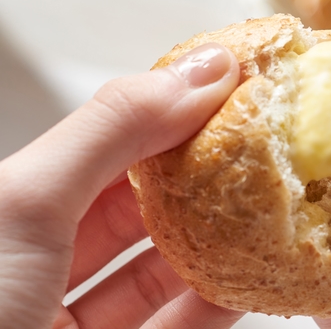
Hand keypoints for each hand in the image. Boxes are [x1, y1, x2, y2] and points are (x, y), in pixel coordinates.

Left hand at [0, 43, 245, 328]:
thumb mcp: (26, 203)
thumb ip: (116, 128)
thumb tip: (203, 69)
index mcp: (10, 210)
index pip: (103, 143)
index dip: (167, 111)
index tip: (232, 87)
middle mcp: (36, 264)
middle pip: (137, 205)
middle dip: (200, 174)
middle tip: (261, 145)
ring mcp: (70, 321)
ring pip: (158, 269)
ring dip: (215, 241)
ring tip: (265, 207)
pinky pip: (174, 326)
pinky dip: (214, 302)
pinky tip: (247, 277)